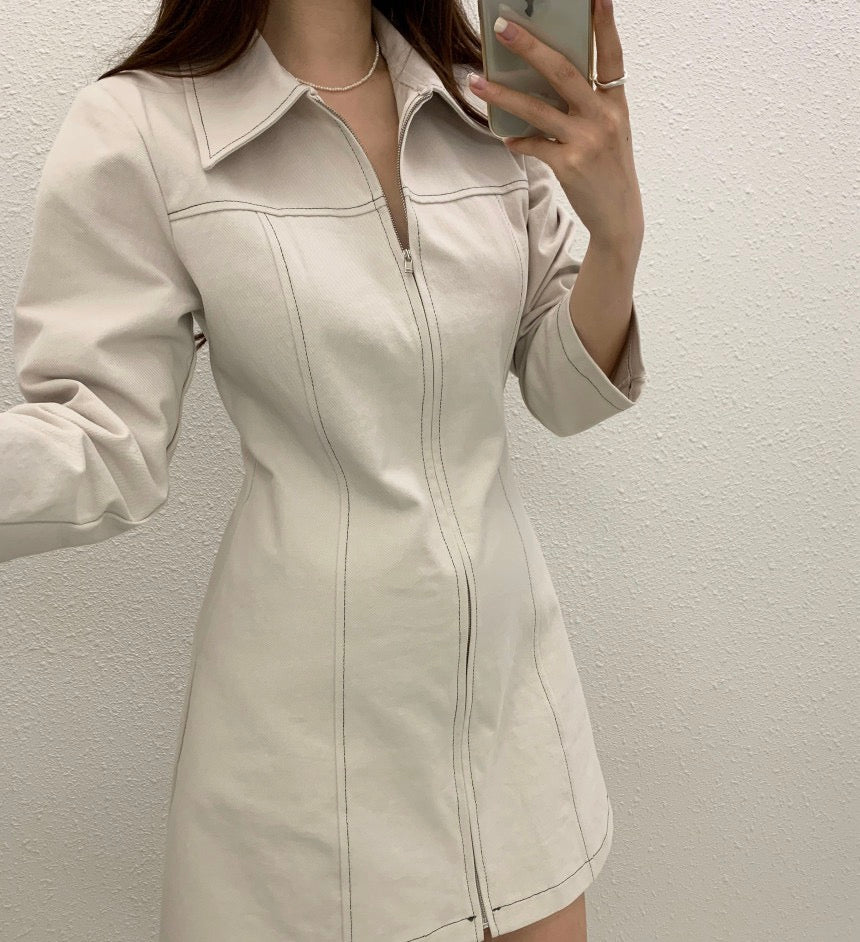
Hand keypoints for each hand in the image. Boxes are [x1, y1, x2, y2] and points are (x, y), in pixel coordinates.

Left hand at [467, 0, 643, 253]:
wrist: (619, 216)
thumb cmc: (610, 169)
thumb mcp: (610, 131)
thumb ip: (588, 104)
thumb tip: (547, 81)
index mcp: (615, 103)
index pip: (612, 54)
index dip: (605, 23)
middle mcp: (603, 117)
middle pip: (563, 72)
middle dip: (530, 47)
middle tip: (503, 28)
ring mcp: (585, 141)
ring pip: (537, 108)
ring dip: (502, 94)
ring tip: (476, 81)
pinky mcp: (568, 165)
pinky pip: (533, 145)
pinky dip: (517, 141)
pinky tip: (506, 138)